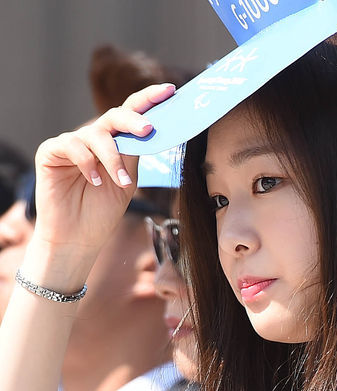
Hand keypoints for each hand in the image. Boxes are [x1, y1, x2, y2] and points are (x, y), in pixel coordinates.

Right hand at [30, 83, 175, 268]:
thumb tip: (150, 129)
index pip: (132, 115)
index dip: (149, 100)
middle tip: (148, 129)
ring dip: (112, 158)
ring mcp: (72, 143)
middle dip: (134, 120)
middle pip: (115, 116)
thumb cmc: (101, 212)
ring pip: (96, 134)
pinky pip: (72, 145)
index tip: (170, 90)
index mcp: (115, 143)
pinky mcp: (51, 151)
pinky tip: (93, 180)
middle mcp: (94, 138)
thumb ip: (133, 155)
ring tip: (121, 182)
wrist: (77, 238)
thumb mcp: (126, 181)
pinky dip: (87, 162)